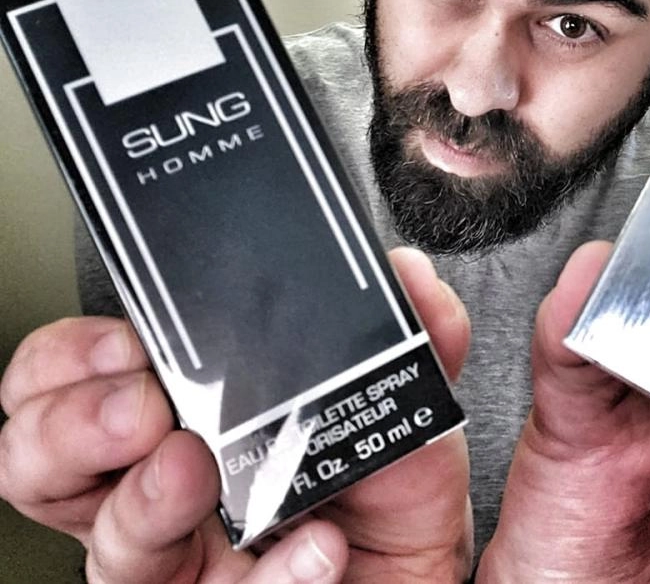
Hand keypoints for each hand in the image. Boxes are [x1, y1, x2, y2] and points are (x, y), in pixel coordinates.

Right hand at [0, 248, 471, 582]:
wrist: (424, 579)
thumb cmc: (394, 494)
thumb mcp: (405, 402)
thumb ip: (419, 336)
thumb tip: (411, 275)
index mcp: (188, 417)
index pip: (82, 376)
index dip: (77, 355)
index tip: (126, 340)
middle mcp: (161, 490)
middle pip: (45, 460)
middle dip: (72, 424)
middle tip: (139, 409)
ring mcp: (181, 564)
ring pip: (106, 547)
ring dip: (145, 502)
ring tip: (196, 469)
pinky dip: (270, 580)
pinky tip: (316, 549)